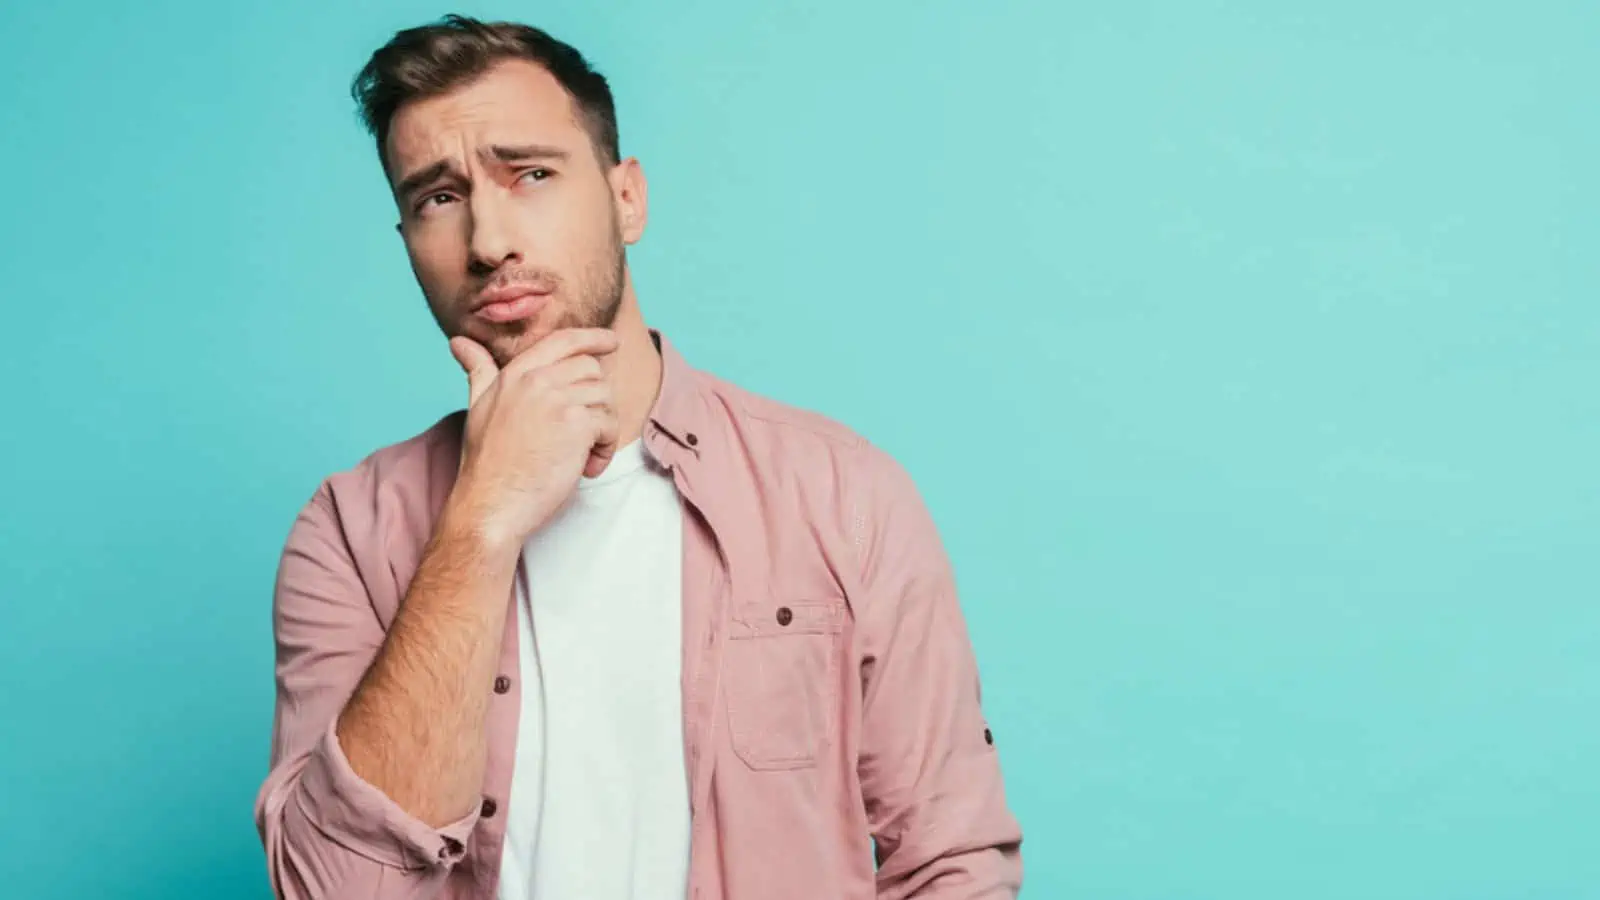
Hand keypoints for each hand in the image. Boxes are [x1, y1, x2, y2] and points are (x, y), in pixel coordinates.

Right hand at [444, 328, 621, 550]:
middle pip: (591, 369)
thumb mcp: (478, 408)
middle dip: (597, 400)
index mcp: (515, 373)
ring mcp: (558, 399)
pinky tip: (586, 468)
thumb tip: (458, 342)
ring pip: (605, 397)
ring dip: (602, 429)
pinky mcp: (577, 424)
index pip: (563, 340)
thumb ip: (478, 371)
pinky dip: (605, 449)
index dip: (592, 338)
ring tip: (581, 456)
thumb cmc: (486, 464)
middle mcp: (536, 379)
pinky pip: (610, 424)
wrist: (490, 504)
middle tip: (584, 434)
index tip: (612, 342)